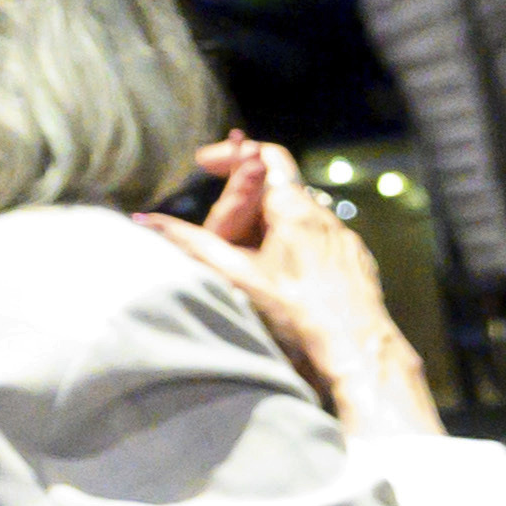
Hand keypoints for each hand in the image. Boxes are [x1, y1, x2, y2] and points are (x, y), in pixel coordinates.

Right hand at [142, 140, 440, 441]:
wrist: (358, 350)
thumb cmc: (299, 315)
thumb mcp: (237, 278)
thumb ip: (191, 245)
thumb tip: (146, 221)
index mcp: (296, 211)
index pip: (267, 157)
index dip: (232, 154)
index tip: (204, 163)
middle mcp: (326, 216)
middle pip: (282, 187)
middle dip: (246, 196)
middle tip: (220, 217)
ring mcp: (345, 238)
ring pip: (301, 215)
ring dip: (270, 221)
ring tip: (245, 250)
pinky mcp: (355, 260)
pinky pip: (320, 239)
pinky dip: (295, 242)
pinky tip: (283, 272)